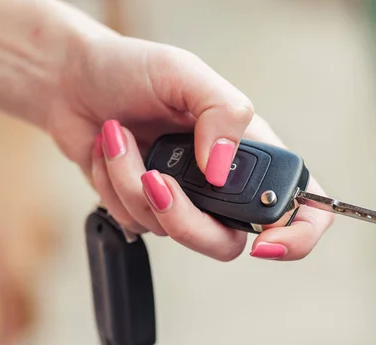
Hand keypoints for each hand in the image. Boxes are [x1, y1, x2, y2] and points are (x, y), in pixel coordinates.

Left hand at [47, 36, 332, 260]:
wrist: (73, 81)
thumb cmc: (131, 69)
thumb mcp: (185, 73)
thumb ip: (222, 114)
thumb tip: (223, 171)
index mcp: (248, 149)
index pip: (301, 205)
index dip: (298, 234)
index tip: (266, 244)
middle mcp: (221, 182)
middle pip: (226, 240)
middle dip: (184, 217)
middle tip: (155, 178)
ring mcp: (183, 199)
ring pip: (172, 231)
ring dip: (133, 185)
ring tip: (118, 138)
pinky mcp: (144, 208)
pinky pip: (135, 223)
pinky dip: (114, 187)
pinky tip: (109, 152)